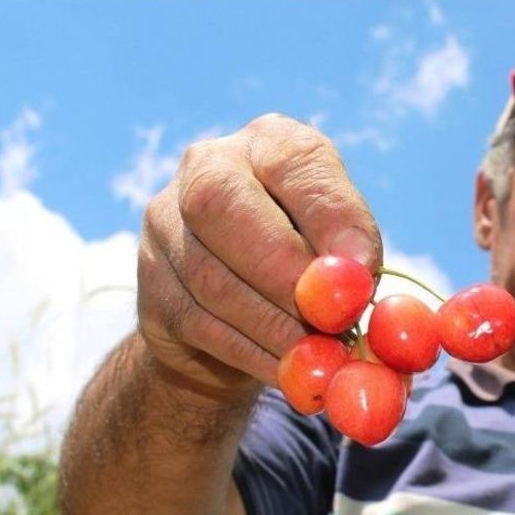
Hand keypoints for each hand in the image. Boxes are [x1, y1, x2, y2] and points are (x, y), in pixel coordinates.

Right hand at [137, 114, 381, 398]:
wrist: (245, 320)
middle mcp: (207, 166)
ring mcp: (165, 225)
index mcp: (271, 143)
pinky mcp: (150, 287)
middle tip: (333, 323)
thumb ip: (355, 262)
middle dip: (286, 274)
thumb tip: (355, 286)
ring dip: (275, 327)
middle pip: (223, 207)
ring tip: (321, 357)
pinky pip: (198, 324)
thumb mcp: (346, 254)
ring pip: (210, 278)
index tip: (364, 270)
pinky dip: (252, 354)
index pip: (295, 162)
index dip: (330, 218)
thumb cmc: (313, 271)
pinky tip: (290, 370)